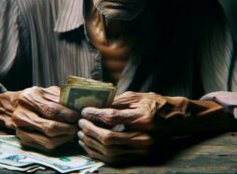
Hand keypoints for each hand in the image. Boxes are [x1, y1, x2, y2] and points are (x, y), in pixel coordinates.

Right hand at [12, 86, 79, 150]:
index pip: (51, 109)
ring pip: (48, 140)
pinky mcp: (23, 140)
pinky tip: (65, 136)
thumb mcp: (47, 91)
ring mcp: (20, 129)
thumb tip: (77, 107)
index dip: (67, 114)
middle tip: (78, 125)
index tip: (78, 115)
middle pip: (49, 127)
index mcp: (28, 97)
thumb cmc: (36, 97)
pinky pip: (45, 146)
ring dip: (65, 137)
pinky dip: (58, 142)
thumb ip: (60, 97)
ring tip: (74, 131)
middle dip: (68, 128)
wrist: (15, 106)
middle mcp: (21, 114)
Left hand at [78, 91, 232, 162]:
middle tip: (80, 123)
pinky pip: (115, 158)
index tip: (84, 111)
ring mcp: (142, 149)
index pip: (112, 118)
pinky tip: (91, 144)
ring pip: (110, 151)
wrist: (174, 118)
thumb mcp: (135, 97)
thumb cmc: (154, 103)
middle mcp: (143, 136)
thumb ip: (115, 102)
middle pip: (109, 138)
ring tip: (82, 133)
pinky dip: (99, 152)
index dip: (95, 114)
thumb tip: (95, 107)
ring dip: (92, 143)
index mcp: (143, 118)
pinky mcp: (140, 155)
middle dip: (91, 130)